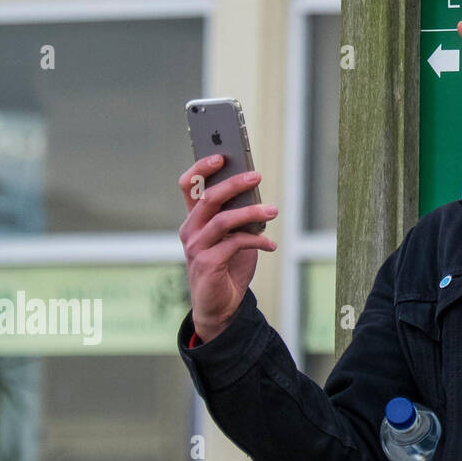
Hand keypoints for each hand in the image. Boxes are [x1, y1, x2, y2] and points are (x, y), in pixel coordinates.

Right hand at [178, 154, 277, 339]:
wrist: (220, 304)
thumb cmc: (227, 264)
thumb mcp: (232, 234)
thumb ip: (237, 214)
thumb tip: (254, 190)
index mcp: (194, 218)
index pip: (188, 185)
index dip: (201, 167)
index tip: (222, 155)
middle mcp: (190, 229)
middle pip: (207, 198)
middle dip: (233, 184)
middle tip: (257, 176)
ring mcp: (196, 247)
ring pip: (222, 220)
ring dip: (251, 213)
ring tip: (273, 211)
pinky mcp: (207, 264)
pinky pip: (235, 243)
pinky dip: (257, 241)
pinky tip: (271, 245)